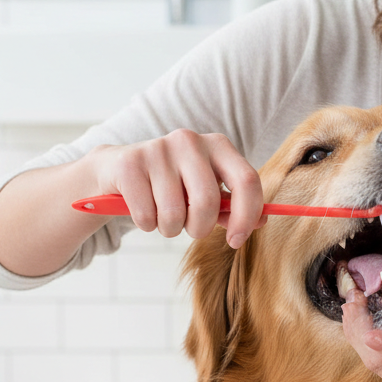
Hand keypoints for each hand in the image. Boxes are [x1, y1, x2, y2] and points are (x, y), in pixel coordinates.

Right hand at [89, 130, 264, 247]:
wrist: (120, 170)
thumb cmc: (173, 185)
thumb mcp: (205, 193)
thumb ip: (233, 207)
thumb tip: (262, 222)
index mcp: (218, 146)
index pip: (247, 180)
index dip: (246, 216)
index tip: (236, 240)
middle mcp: (190, 141)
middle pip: (209, 202)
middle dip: (200, 228)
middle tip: (191, 228)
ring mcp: (159, 148)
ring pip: (175, 214)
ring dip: (170, 228)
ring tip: (163, 216)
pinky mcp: (130, 163)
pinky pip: (146, 216)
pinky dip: (146, 224)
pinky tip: (143, 209)